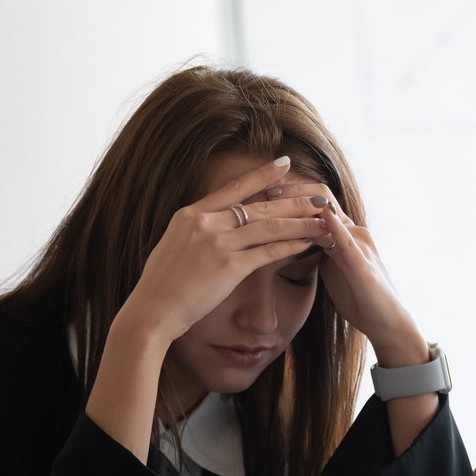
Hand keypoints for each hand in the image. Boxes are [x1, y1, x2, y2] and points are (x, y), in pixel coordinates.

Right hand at [124, 157, 325, 340]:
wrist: (151, 310)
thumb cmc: (160, 286)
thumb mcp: (172, 246)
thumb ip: (194, 232)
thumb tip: (206, 227)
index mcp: (190, 214)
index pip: (233, 188)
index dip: (262, 175)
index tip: (285, 164)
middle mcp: (205, 223)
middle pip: (259, 206)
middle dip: (294, 200)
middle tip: (319, 195)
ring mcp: (217, 243)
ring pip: (269, 226)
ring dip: (300, 222)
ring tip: (323, 218)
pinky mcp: (229, 267)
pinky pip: (267, 252)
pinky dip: (290, 246)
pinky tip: (308, 243)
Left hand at [263, 182, 425, 364]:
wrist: (388, 323)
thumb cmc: (360, 298)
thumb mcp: (334, 269)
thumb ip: (321, 250)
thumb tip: (297, 240)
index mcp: (345, 234)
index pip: (318, 201)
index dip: (292, 193)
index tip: (264, 189)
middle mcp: (355, 233)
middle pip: (323, 199)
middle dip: (292, 191)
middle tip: (264, 188)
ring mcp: (360, 247)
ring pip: (332, 216)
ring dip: (304, 203)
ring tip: (279, 196)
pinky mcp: (363, 267)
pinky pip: (347, 243)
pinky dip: (334, 228)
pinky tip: (322, 218)